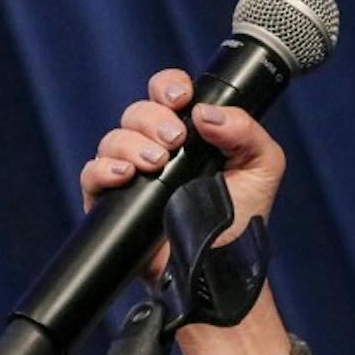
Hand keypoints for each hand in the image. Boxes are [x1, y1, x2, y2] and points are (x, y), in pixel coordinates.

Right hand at [80, 68, 288, 279]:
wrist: (220, 268)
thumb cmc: (242, 218)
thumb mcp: (262, 167)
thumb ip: (246, 131)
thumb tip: (206, 112)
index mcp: (192, 132)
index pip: (169, 93)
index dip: (169, 86)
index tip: (181, 98)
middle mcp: (159, 147)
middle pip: (138, 111)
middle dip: (154, 119)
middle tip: (176, 140)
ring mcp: (134, 173)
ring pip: (114, 138)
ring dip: (132, 143)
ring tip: (157, 163)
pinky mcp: (113, 202)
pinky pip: (92, 173)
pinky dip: (103, 169)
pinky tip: (126, 175)